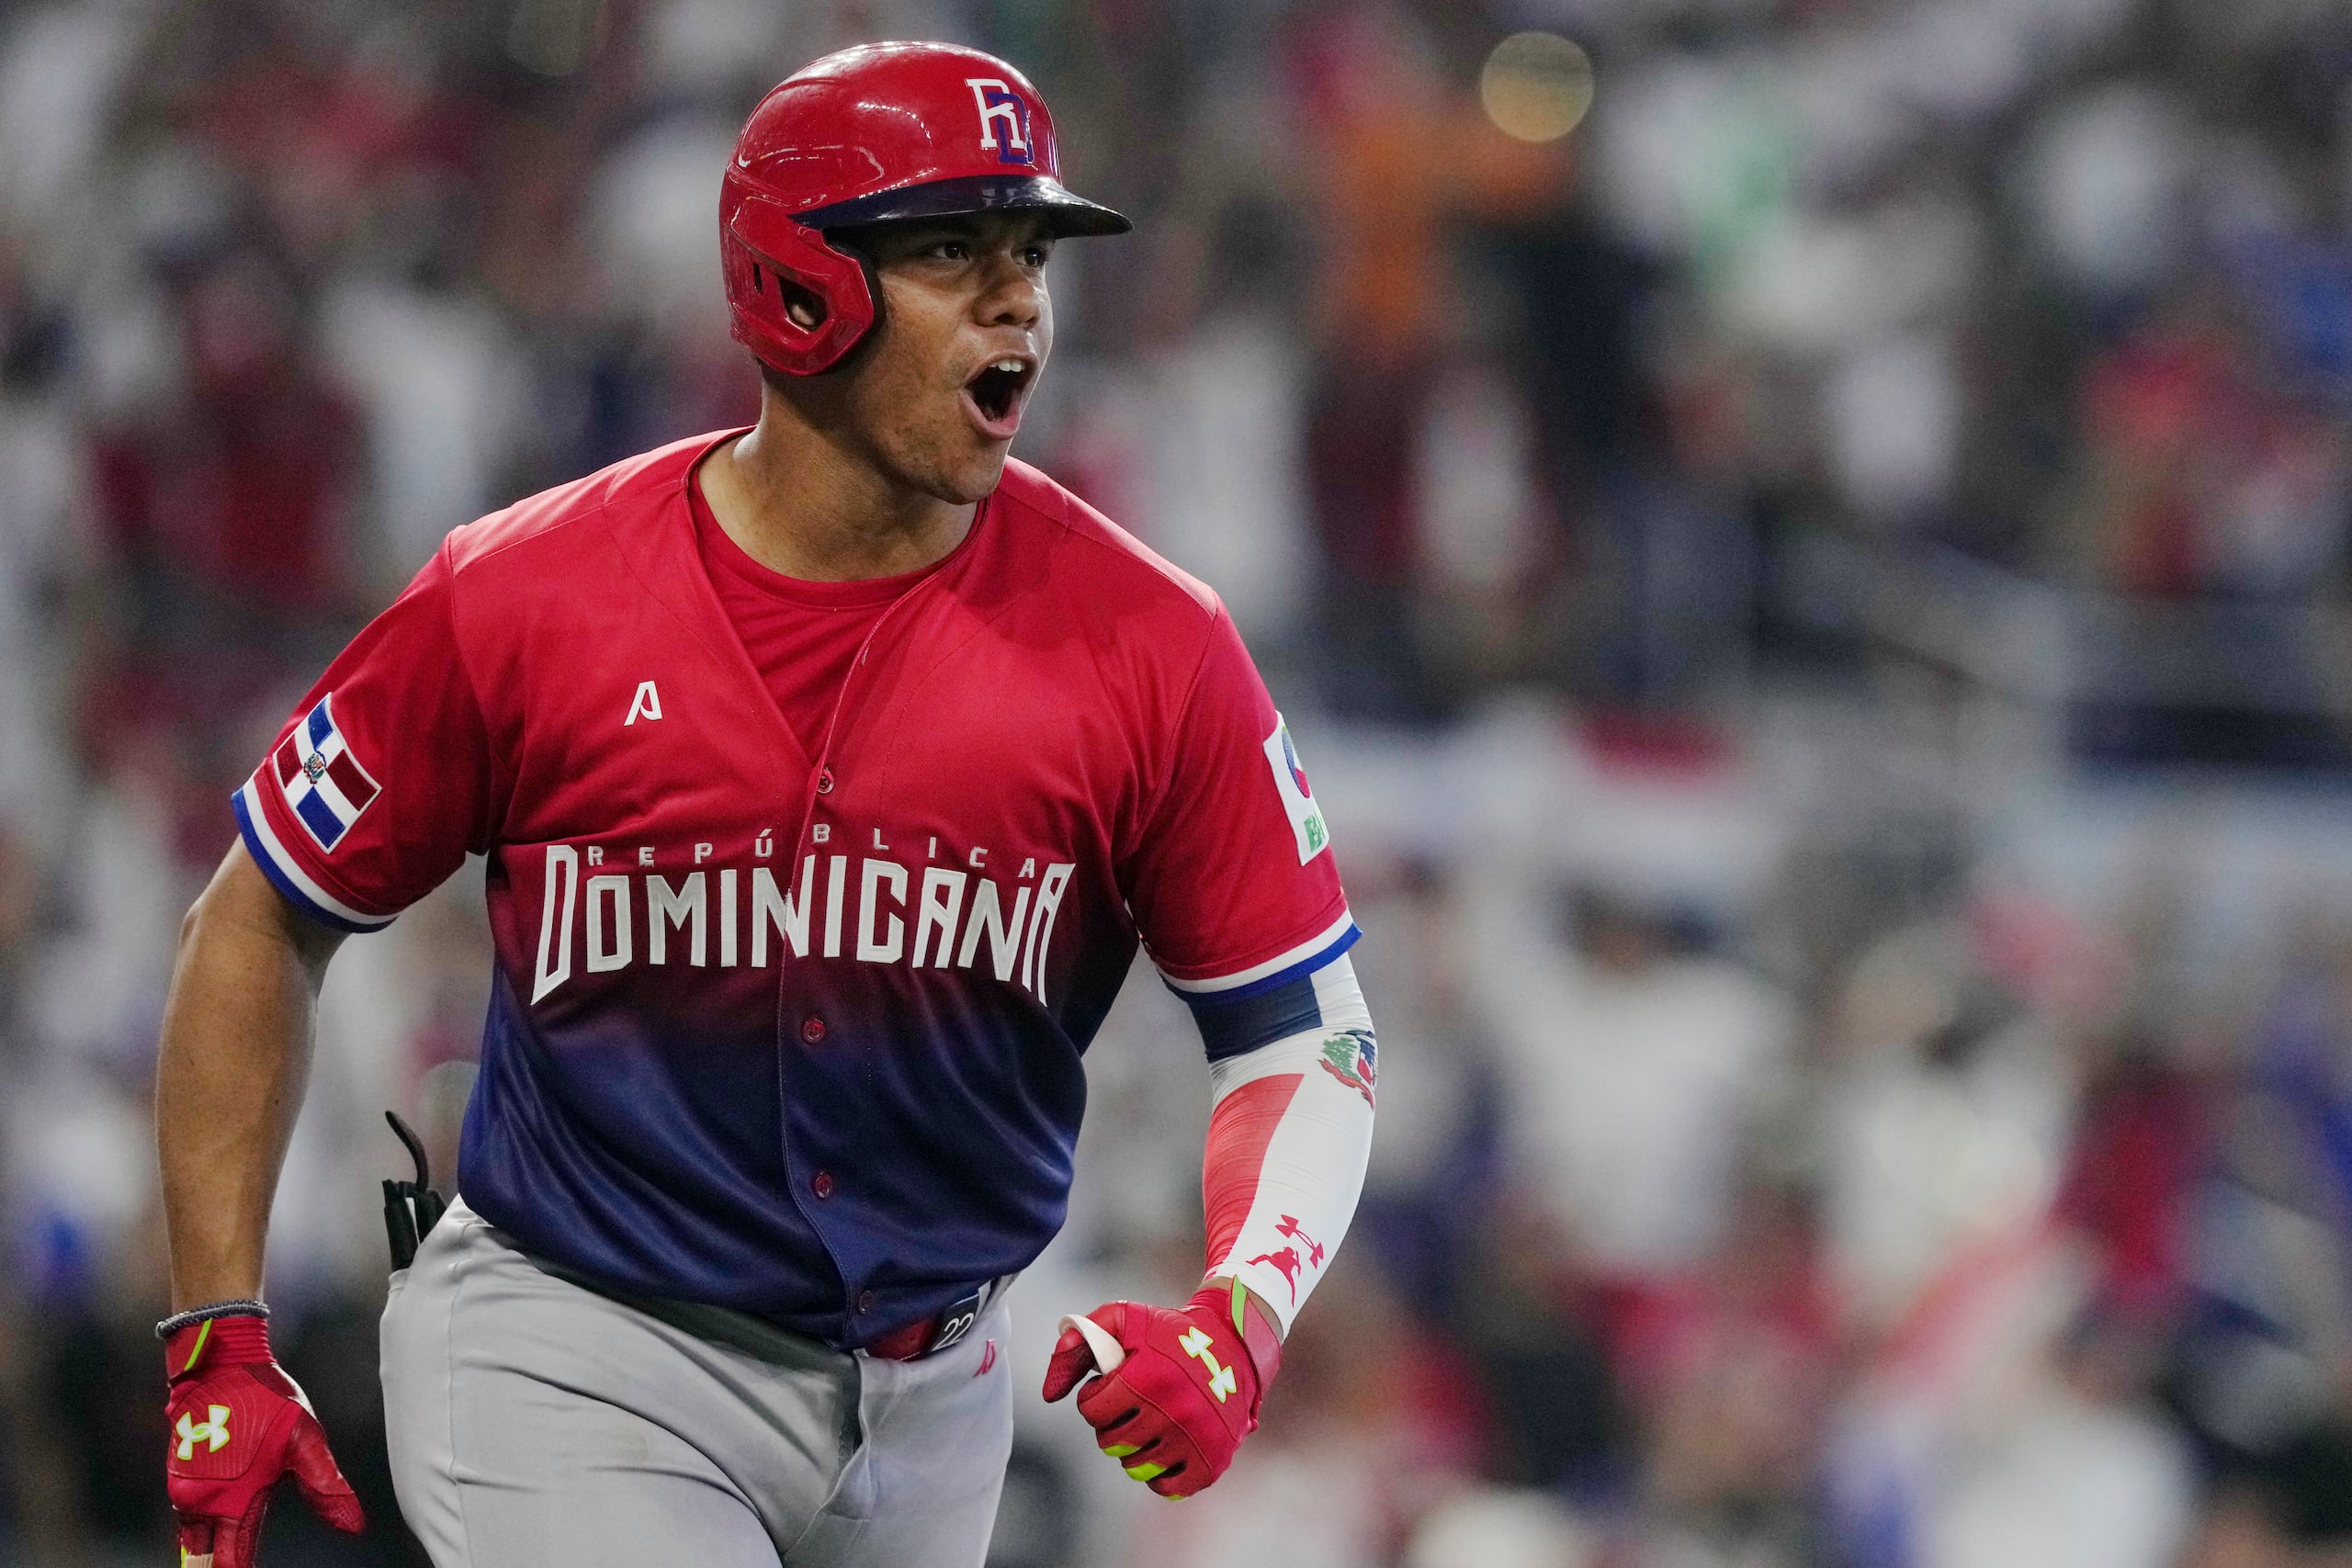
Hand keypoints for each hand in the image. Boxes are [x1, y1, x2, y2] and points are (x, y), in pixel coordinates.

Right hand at [164, 1313, 362, 1565]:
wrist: (220, 1363)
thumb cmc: (265, 1400)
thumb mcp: (304, 1441)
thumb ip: (325, 1487)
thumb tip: (353, 1527)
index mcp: (232, 1501)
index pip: (232, 1560)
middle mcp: (200, 1503)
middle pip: (204, 1558)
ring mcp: (186, 1489)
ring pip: (193, 1540)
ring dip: (206, 1555)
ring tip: (222, 1563)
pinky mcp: (181, 1474)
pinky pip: (188, 1517)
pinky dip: (200, 1534)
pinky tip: (215, 1536)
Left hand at [1041, 1281, 1281, 1498]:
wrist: (1234, 1342)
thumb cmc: (1170, 1332)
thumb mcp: (1124, 1319)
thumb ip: (1078, 1344)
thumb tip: (1050, 1394)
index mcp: (1148, 1376)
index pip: (1092, 1411)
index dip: (1095, 1397)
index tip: (1109, 1386)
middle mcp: (1173, 1411)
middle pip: (1111, 1442)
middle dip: (1111, 1423)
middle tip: (1128, 1406)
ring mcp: (1194, 1439)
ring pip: (1135, 1467)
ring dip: (1133, 1447)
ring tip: (1146, 1423)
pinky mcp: (1212, 1461)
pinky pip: (1167, 1487)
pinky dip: (1159, 1474)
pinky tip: (1163, 1447)